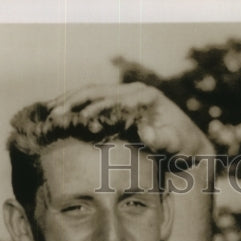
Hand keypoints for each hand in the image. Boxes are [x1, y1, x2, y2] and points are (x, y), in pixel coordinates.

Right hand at [48, 82, 212, 157]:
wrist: (191, 147)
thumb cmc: (183, 149)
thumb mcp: (176, 146)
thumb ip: (162, 139)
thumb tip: (146, 132)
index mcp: (145, 96)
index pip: (110, 99)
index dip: (90, 110)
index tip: (74, 122)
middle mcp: (135, 91)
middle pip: (95, 91)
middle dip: (71, 101)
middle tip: (51, 114)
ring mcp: (128, 96)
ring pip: (92, 93)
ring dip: (69, 101)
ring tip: (48, 112)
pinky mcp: (123, 105)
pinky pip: (95, 101)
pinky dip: (77, 106)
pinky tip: (61, 114)